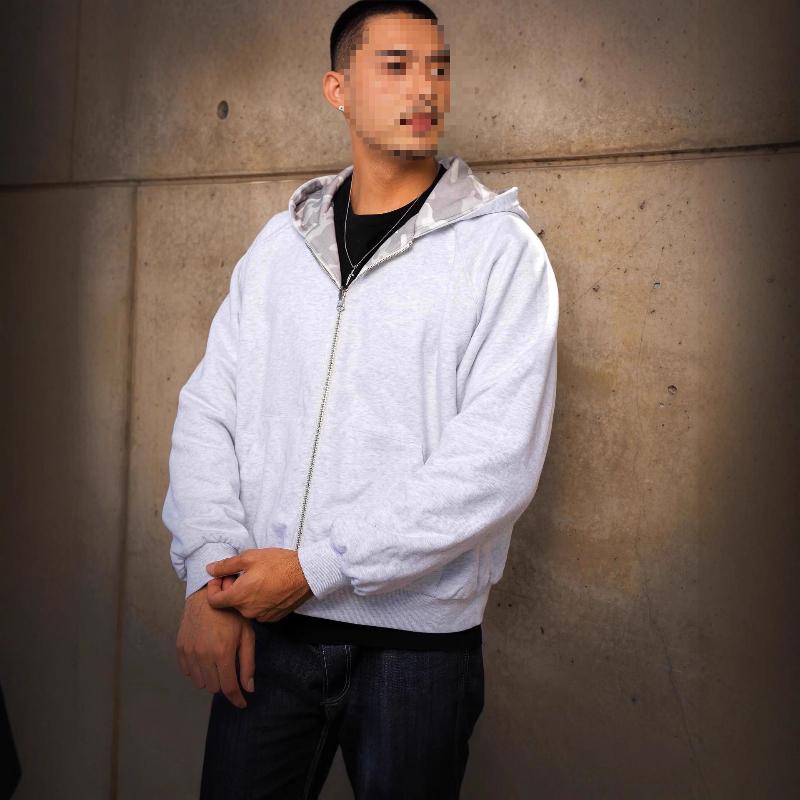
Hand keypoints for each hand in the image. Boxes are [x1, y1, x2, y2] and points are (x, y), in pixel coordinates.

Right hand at [176, 578, 255, 708]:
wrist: (207, 595)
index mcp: (222, 653)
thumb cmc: (231, 614)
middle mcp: (203, 655)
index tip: (242, 703)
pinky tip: (206, 659)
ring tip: (218, 663)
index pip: (229, 687)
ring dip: (211, 678)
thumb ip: (248, 664)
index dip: (237, 699)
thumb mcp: (247, 635)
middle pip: (214, 687)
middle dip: (225, 684)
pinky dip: (198, 671)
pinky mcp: (180, 649)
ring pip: (200, 682)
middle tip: (231, 672)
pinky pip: (188, 672)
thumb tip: (249, 688)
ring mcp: (190, 652)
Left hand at [205, 547, 314, 622]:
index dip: (213, 589)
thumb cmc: (278, 563)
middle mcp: (248, 611)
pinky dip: (259, 602)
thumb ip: (226, 565)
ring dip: (246, 596)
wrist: (306, 574)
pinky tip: (267, 588)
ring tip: (256, 580)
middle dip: (231, 589)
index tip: (221, 578)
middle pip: (231, 603)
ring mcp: (262, 616)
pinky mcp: (274, 617)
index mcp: (239, 597)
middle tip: (241, 574)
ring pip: (245, 608)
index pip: (214, 601)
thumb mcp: (249, 558)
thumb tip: (209, 569)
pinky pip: (259, 611)